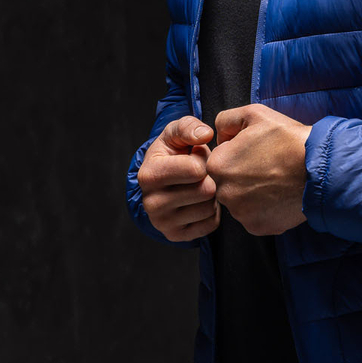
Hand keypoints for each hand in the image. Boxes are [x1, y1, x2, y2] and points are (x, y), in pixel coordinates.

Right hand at [136, 116, 219, 242]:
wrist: (162, 180)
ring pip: (209, 208)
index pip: (196, 169)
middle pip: (205, 190)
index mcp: (150, 175)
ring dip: (212, 195)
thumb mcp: (175, 133)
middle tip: (200, 173)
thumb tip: (205, 134)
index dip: (203, 159)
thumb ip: (189, 127)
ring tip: (199, 185)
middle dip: (210, 178)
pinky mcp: (176, 235)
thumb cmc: (172, 153)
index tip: (195, 157)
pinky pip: (211, 224)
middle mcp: (151, 202)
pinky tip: (200, 201)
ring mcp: (162, 222)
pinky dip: (212, 212)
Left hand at [206, 103, 312, 235]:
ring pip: (241, 201)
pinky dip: (266, 209)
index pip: (220, 160)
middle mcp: (224, 193)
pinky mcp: (258, 227)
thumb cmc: (289, 139)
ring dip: (254, 193)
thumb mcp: (254, 114)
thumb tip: (218, 136)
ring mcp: (241, 213)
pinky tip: (280, 195)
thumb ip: (226, 120)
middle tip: (269, 166)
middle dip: (244, 175)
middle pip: (229, 183)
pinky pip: (256, 217)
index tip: (257, 151)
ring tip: (277, 180)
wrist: (321, 168)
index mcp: (218, 165)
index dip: (239, 154)